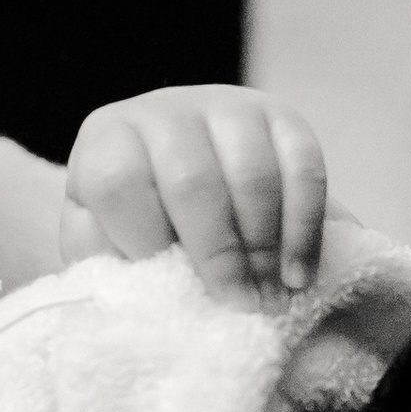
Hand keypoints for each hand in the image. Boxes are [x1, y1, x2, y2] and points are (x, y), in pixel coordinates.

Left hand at [62, 84, 329, 307]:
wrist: (190, 189)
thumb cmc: (140, 227)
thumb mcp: (107, 243)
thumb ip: (108, 263)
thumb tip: (128, 297)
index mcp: (106, 140)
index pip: (117, 183)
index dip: (147, 243)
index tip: (177, 296)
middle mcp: (163, 112)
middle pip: (192, 180)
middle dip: (219, 255)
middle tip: (238, 305)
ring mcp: (226, 106)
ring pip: (252, 174)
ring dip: (264, 247)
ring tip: (268, 298)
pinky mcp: (281, 116)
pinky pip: (303, 168)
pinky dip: (303, 228)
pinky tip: (298, 273)